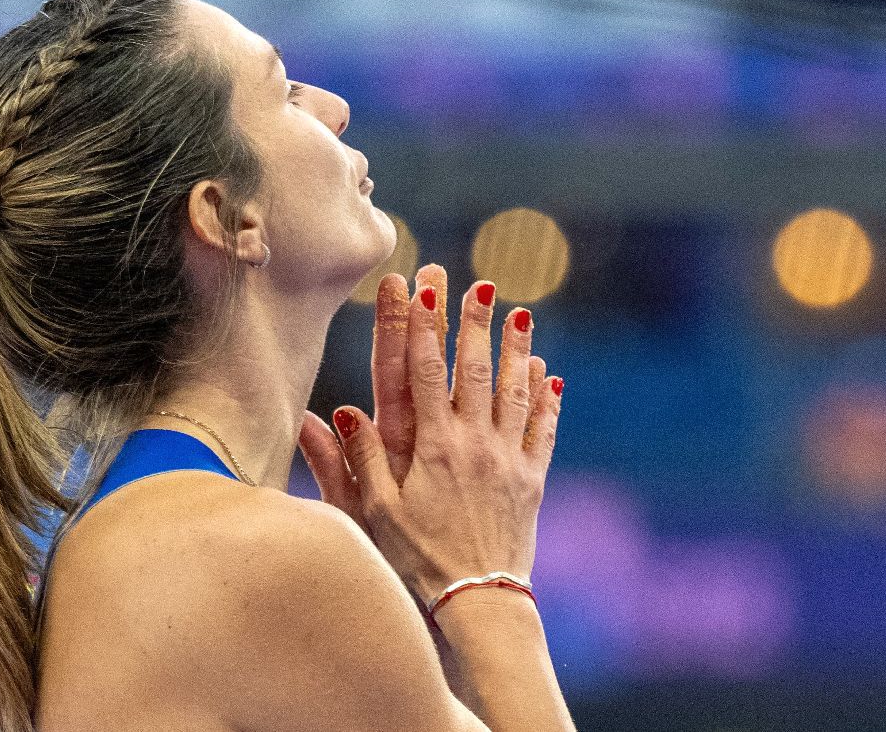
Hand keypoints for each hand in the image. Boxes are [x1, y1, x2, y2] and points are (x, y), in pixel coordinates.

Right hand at [298, 264, 561, 601]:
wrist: (478, 601)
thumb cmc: (417, 557)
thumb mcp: (375, 513)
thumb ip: (357, 460)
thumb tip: (337, 412)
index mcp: (433, 446)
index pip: (425, 373)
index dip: (424, 329)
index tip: (424, 291)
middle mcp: (474, 443)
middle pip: (475, 370)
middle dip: (474, 323)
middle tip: (478, 284)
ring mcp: (508, 459)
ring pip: (514, 392)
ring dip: (516, 349)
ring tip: (520, 313)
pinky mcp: (531, 480)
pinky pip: (541, 429)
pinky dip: (545, 399)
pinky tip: (548, 375)